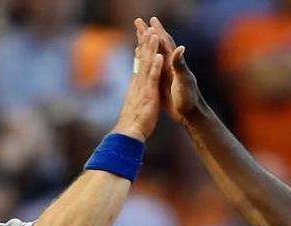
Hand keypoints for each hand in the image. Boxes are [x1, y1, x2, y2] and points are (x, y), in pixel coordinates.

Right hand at [111, 25, 164, 141]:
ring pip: (148, 64)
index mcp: (138, 84)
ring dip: (150, 49)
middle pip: (142, 58)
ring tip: (152, 34)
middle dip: (144, 42)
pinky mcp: (149, 94)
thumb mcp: (135, 104)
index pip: (139, 63)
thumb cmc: (133, 122)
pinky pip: (153, 78)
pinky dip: (156, 66)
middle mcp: (139, 82)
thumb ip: (135, 93)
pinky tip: (160, 56)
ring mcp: (144, 87)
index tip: (141, 36)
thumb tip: (133, 88)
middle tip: (144, 26)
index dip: (140, 49)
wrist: (130, 133)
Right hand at [134, 17, 202, 123]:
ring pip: (153, 55)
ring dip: (146, 44)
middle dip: (148, 33)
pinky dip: (146, 61)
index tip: (151, 20)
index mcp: (173, 64)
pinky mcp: (162, 84)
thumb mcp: (184, 81)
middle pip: (157, 46)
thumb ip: (179, 64)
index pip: (164, 43)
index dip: (158, 31)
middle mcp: (169, 67)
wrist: (190, 115)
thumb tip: (179, 47)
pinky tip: (140, 58)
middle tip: (138, 22)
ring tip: (138, 35)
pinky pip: (151, 69)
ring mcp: (166, 75)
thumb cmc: (189, 99)